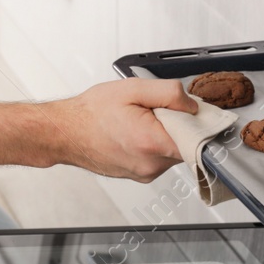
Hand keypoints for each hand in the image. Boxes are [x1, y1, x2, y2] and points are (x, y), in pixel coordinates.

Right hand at [43, 79, 196, 181]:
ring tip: (140, 120)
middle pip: (187, 144)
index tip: (189, 110)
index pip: (198, 139)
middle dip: (178, 124)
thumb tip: (192, 105)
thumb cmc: (91, 113)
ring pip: (173, 151)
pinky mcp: (140, 175)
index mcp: (152, 143)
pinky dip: (154, 143)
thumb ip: (169, 93)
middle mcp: (151, 165)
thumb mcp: (133, 88)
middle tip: (155, 109)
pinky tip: (135, 131)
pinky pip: (159, 157)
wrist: (66, 133)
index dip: (197, 121)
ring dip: (165, 134)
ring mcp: (146, 173)